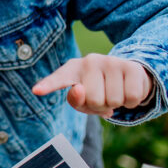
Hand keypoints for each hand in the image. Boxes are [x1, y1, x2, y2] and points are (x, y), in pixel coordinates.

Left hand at [31, 54, 153, 117]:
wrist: (128, 75)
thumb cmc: (100, 90)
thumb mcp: (85, 99)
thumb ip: (77, 101)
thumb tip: (79, 90)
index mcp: (72, 70)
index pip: (58, 79)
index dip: (48, 85)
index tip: (36, 91)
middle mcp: (89, 61)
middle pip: (93, 100)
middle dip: (101, 106)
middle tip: (104, 96)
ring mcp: (110, 61)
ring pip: (113, 101)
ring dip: (117, 104)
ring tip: (115, 92)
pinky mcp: (131, 66)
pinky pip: (131, 98)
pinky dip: (131, 102)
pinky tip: (127, 90)